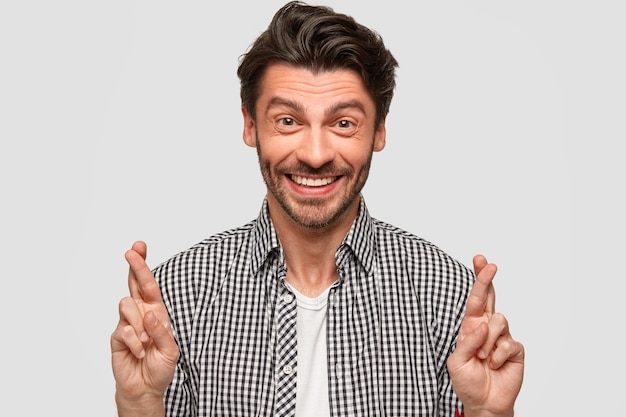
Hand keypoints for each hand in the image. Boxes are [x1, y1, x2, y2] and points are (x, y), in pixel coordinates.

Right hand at [110, 241, 178, 414]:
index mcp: (156, 312)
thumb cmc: (160, 367)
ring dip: (139, 322)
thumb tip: (150, 314)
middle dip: (135, 266)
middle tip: (132, 251)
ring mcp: (128, 324)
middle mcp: (141, 314)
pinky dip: (135, 342)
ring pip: (127, 305)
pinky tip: (140, 352)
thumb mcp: (170, 350)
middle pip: (134, 284)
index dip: (143, 266)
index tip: (139, 247)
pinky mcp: (117, 337)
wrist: (145, 388)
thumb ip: (162, 331)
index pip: (149, 285)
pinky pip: (124, 330)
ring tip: (146, 340)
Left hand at [447, 255, 524, 416]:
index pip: (475, 299)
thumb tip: (482, 325)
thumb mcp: (457, 362)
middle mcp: (487, 328)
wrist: (484, 402)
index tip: (480, 260)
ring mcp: (502, 337)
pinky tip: (494, 365)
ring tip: (482, 357)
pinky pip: (508, 343)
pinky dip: (498, 356)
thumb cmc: (467, 381)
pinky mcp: (515, 350)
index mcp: (471, 326)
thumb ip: (467, 342)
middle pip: (491, 298)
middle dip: (487, 279)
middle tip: (490, 265)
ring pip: (499, 321)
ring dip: (487, 341)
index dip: (478, 279)